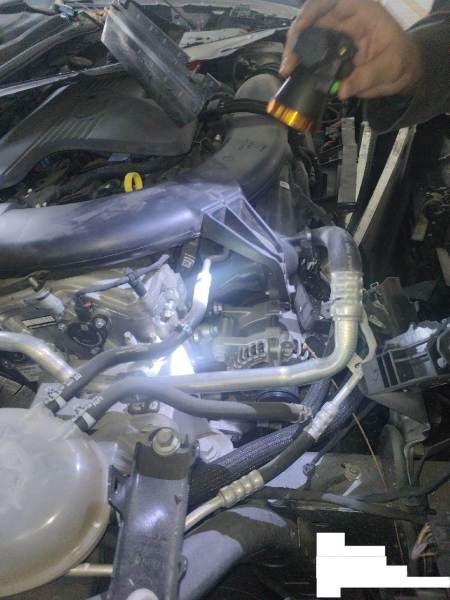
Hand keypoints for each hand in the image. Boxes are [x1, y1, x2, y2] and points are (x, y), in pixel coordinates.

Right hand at [280, 0, 423, 99]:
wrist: (402, 72)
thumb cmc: (401, 60)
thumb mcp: (390, 66)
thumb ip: (367, 76)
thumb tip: (342, 90)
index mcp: (362, 10)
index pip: (332, 1)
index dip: (312, 11)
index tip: (300, 30)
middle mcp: (345, 18)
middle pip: (313, 19)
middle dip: (298, 37)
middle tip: (289, 61)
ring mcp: (337, 35)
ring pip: (309, 36)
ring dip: (295, 51)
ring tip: (287, 69)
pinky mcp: (331, 52)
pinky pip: (312, 53)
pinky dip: (301, 63)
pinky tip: (294, 74)